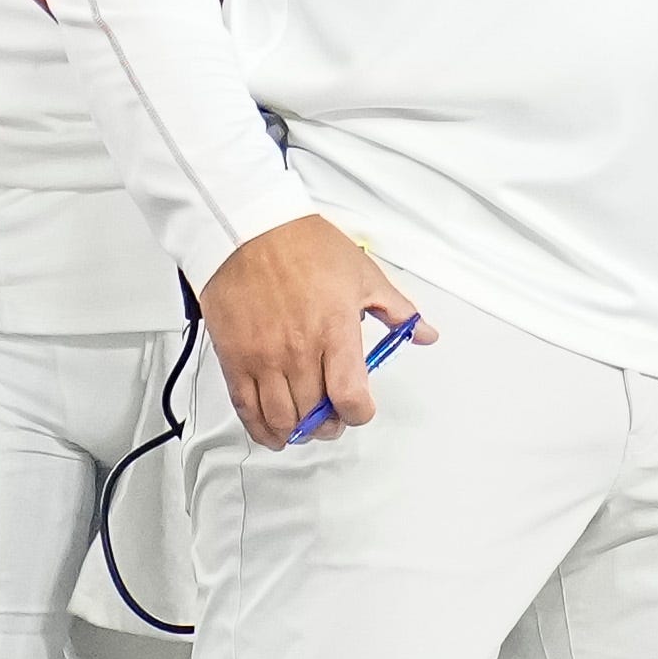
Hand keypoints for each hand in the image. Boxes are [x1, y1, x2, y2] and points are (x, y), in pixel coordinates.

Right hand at [196, 215, 436, 447]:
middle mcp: (298, 349)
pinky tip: (271, 431)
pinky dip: (259, 427)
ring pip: (282, 418)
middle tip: (331, 417)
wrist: (247, 227)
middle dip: (329, 424)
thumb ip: (398, 311)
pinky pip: (246, 407)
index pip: (351, 398)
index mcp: (335, 330)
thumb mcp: (362, 272)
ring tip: (302, 425)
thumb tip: (423, 333)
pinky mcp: (234, 356)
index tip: (358, 407)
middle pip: (316, 415)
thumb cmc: (301, 243)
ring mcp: (263, 356)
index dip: (358, 414)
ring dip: (296, 430)